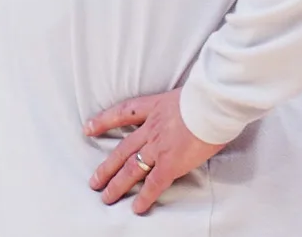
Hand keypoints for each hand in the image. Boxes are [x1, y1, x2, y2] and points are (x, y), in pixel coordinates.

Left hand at [86, 89, 225, 214]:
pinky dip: (145, 196)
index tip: (88, 127)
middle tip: (94, 180)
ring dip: (117, 184)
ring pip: (132, 168)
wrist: (213, 102)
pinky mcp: (171, 163)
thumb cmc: (209, 95)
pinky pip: (154, 183)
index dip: (104, 120)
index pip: (124, 113)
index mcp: (155, 107)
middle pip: (122, 150)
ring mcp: (159, 146)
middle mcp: (152, 128)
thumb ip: (182, 106)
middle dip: (107, 167)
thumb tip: (189, 114)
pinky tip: (137, 207)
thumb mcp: (187, 94)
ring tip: (106, 197)